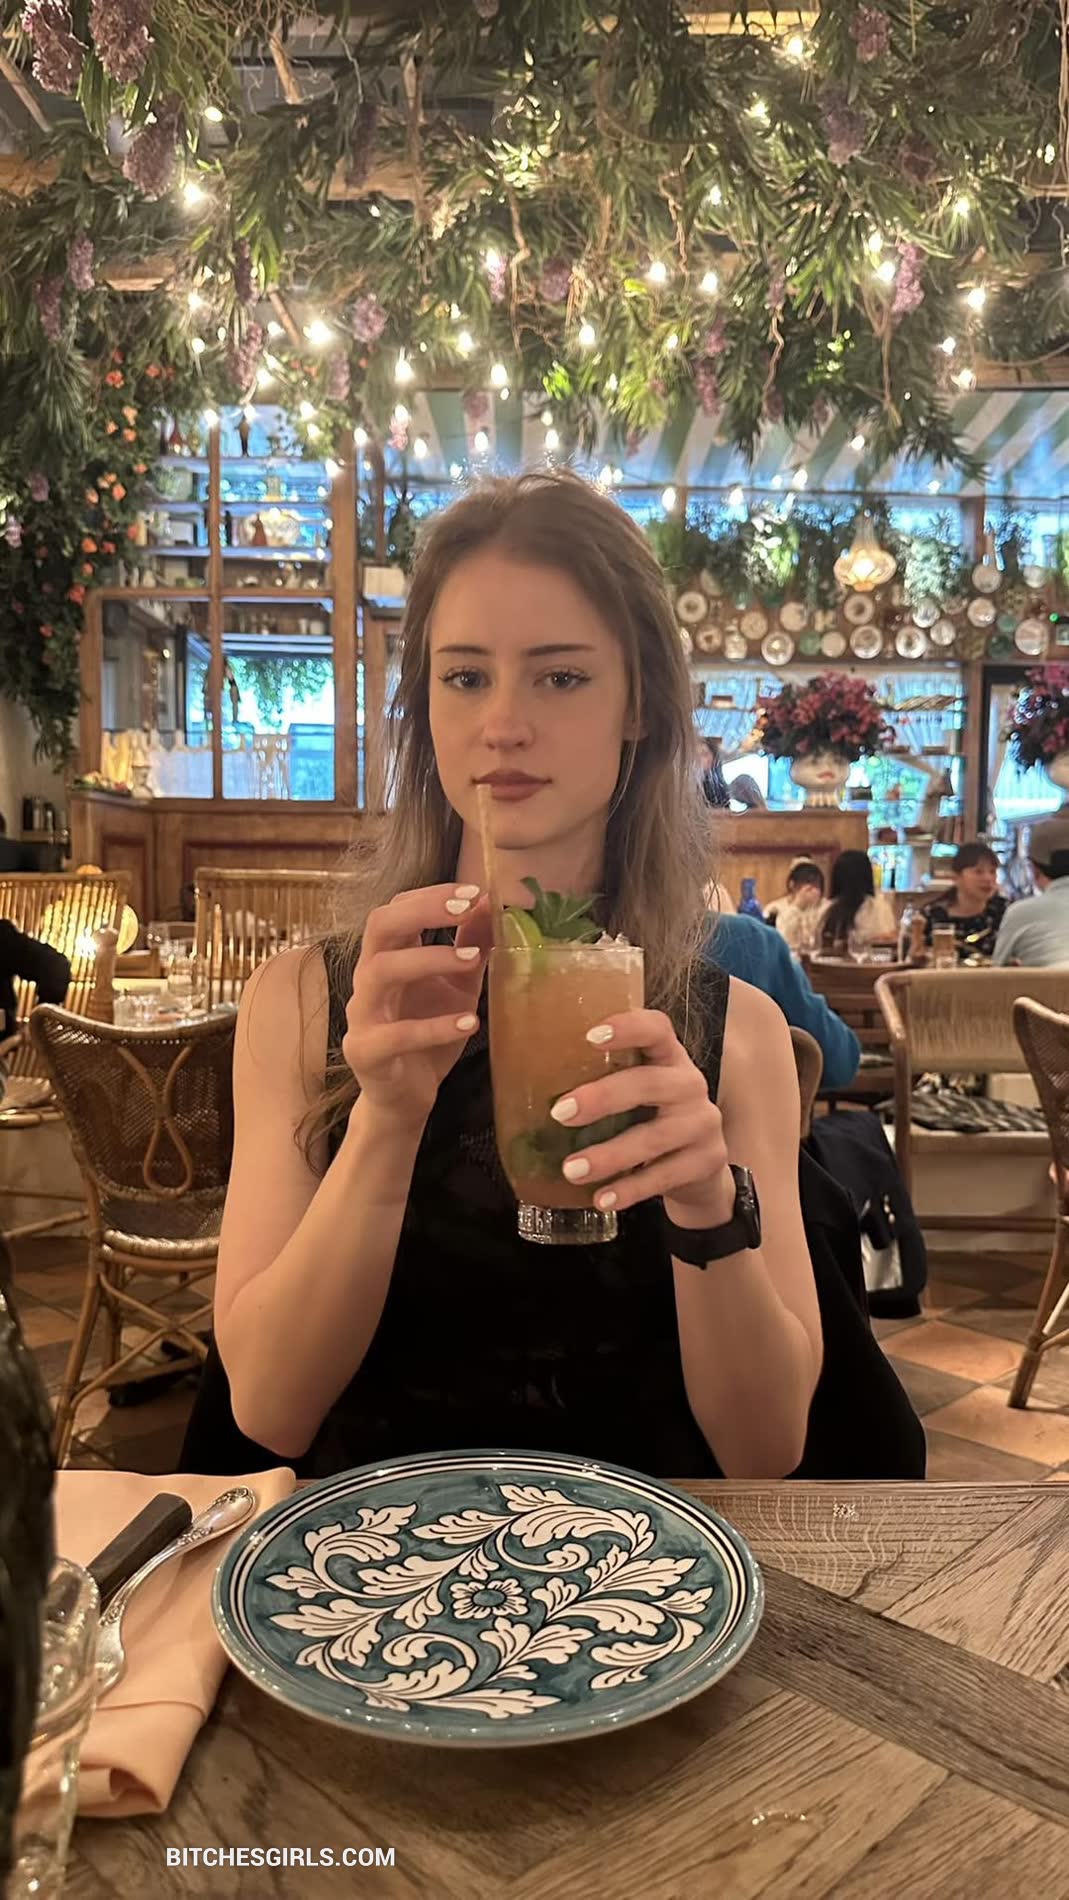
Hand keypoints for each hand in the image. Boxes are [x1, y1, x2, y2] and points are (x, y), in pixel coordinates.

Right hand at [343, 884, 492, 1130]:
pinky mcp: (365, 1052)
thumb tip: (491, 905)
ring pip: (380, 972)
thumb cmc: (427, 1036)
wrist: (406, 1097)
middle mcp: (368, 979)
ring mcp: (361, 1015)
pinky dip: (434, 1027)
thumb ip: (470, 947)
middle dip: (422, 911)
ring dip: (429, 959)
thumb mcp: (458, 987)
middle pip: (379, 926)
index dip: (432, 895)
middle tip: (466, 908)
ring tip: (474, 959)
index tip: (475, 893)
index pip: (397, 909)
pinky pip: (396, 1035)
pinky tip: (469, 1023)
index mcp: (387, 957)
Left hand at [548, 1009, 735, 1226]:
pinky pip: (664, 1176)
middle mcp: (690, 1083)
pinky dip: (629, 1189)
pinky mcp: (706, 1161)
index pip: (656, 1028)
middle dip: (603, 1097)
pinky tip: (602, 1199)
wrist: (701, 1166)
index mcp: (669, 1057)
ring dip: (609, 1155)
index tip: (590, 1036)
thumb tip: (529, 1090)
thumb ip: (604, 1082)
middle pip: (649, 1083)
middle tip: (560, 1113)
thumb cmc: (651, 1117)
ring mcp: (703, 1123)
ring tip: (572, 1170)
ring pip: (654, 1138)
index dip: (627, 1027)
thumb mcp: (637, 1092)